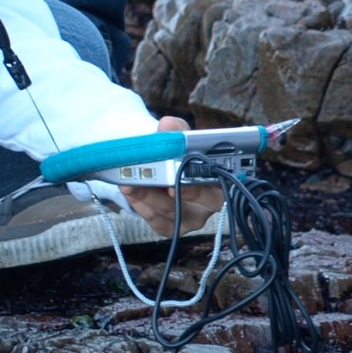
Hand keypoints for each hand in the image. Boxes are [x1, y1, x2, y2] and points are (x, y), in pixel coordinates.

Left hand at [121, 115, 225, 236]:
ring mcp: (191, 219)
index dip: (203, 183)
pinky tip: (130, 192)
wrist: (169, 171)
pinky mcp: (172, 228)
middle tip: (159, 182)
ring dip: (149, 196)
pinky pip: (156, 221)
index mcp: (222, 182)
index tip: (185, 173)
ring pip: (171, 211)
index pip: (219, 186)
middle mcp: (209, 205)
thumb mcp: (185, 141)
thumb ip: (178, 131)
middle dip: (175, 192)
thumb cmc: (184, 157)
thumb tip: (168, 124)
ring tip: (130, 182)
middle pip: (196, 203)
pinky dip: (141, 206)